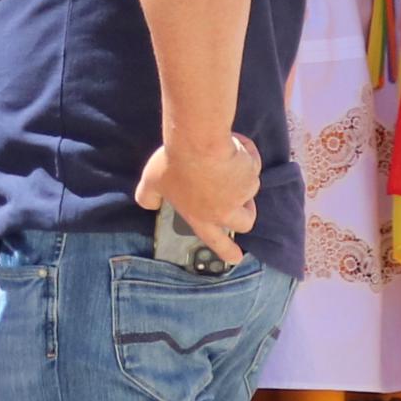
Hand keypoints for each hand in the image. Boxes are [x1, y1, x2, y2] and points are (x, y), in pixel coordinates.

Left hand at [135, 127, 263, 266]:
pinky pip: (251, 162)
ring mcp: (242, 194)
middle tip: (240, 199)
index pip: (215, 241)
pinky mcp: (252, 175)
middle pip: (245, 221)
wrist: (199, 143)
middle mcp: (225, 211)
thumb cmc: (174, 163)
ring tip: (220, 156)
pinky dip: (244, 153)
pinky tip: (228, 144)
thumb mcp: (152, 181)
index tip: (236, 257)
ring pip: (248, 187)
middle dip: (246, 212)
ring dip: (240, 173)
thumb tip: (148, 204)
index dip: (226, 251)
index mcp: (201, 217)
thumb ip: (148, 196)